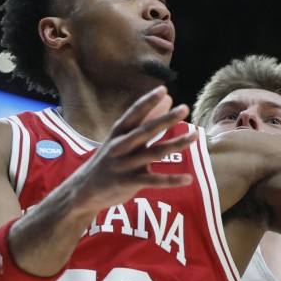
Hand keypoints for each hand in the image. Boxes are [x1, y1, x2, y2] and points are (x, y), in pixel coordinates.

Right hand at [67, 85, 195, 215]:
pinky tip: (188, 179)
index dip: (148, 102)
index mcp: (118, 133)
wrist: (85, 190)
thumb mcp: (122, 139)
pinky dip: (172, 180)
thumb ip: (145, 120)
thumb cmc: (110, 159)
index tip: (163, 90)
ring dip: (176, 144)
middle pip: (146, 131)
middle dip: (165, 119)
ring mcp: (124, 165)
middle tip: (184, 108)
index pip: (134, 114)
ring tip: (194, 136)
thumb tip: (167, 98)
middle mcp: (121, 147)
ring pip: (154, 153)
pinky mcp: (129, 183)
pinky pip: (154, 181)